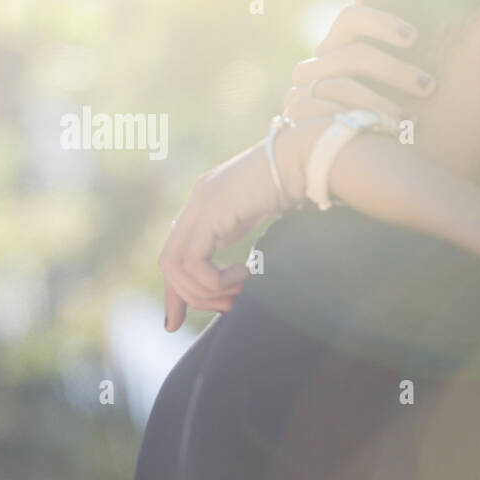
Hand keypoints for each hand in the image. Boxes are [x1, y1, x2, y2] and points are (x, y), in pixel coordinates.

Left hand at [158, 117, 332, 330]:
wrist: (309, 157)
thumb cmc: (301, 185)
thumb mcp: (262, 214)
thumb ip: (242, 232)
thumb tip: (243, 267)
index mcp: (208, 203)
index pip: (177, 252)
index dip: (176, 291)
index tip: (177, 322)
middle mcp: (198, 201)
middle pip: (170, 263)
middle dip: (191, 296)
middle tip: (228, 307)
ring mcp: (202, 203)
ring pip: (176, 266)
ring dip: (207, 291)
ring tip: (241, 291)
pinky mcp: (212, 211)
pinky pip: (195, 262)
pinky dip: (215, 280)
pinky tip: (246, 273)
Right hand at [280, 3, 435, 122]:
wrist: (337, 159)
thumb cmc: (377, 115)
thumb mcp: (388, 85)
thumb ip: (399, 51)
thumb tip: (400, 6)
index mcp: (337, 46)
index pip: (352, 18)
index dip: (381, 22)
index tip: (413, 38)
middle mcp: (317, 64)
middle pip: (353, 54)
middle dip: (394, 70)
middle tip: (428, 86)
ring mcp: (302, 90)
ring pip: (342, 87)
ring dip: (381, 104)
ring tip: (411, 121)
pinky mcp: (296, 117)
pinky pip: (326, 115)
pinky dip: (357, 123)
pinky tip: (382, 136)